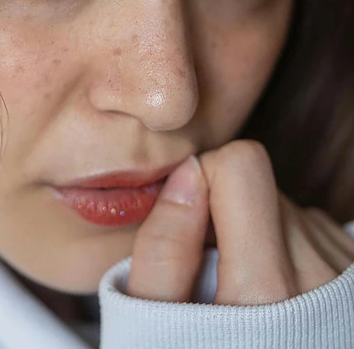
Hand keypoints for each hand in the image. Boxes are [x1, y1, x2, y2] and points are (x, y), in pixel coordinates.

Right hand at [127, 139, 353, 304]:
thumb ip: (163, 247)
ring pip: (282, 202)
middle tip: (214, 271)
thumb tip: (187, 173)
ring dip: (254, 230)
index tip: (189, 228)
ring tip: (246, 290)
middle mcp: (322, 275)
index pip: (240, 166)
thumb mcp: (157, 326)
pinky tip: (275, 294)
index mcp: (269, 292)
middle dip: (225, 211)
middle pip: (261, 182)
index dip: (201, 181)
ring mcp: (347, 271)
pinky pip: (307, 225)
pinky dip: (281, 246)